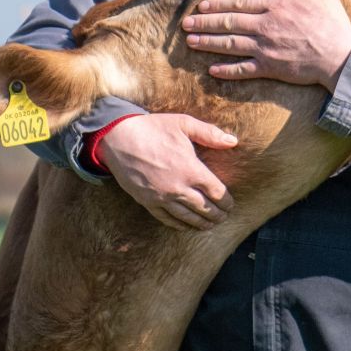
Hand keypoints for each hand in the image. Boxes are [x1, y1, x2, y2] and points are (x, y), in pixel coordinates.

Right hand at [98, 113, 237, 230]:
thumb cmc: (152, 128)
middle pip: (205, 209)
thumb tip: (233, 141)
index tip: (230, 205)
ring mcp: (162, 197)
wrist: (118, 138)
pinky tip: (187, 227)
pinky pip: (167, 219)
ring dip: (201, 224)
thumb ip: (209, 133)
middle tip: (224, 218)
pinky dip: (180, 225)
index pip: (216, 193)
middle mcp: (178, 187)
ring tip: (210, 226)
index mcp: (190, 169)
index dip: (226, 202)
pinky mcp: (147, 201)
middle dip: (217, 215)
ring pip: (187, 217)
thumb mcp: (183, 124)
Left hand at [183, 0, 350, 89]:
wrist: (342, 57)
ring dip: (208, 42)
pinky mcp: (271, 68)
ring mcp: (266, 48)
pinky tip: (212, 70)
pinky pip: (243, 70)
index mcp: (277, 6)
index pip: (240, 3)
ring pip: (230, 44)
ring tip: (190, 41)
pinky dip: (226, 70)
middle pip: (228, 22)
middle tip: (185, 23)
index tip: (202, 5)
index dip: (218, 4)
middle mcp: (266, 26)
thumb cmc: (335, 25)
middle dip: (204, 22)